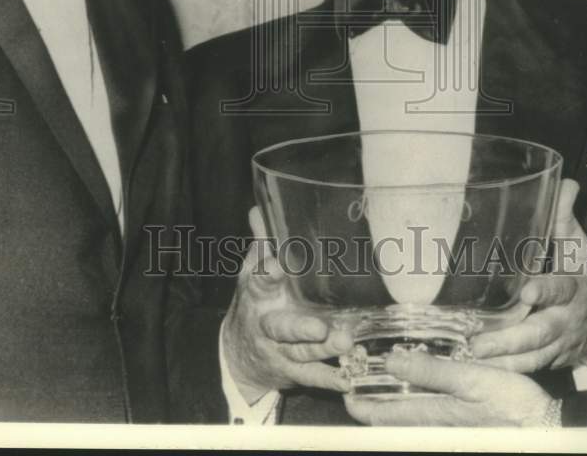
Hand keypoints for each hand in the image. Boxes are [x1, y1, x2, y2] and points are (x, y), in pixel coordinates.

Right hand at [221, 207, 352, 402]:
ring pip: (302, 353)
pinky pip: (312, 376)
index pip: (259, 280)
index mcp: (257, 295)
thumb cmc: (254, 303)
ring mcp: (280, 351)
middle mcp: (267, 325)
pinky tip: (348, 376)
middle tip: (319, 327)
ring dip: (323, 350)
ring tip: (346, 343)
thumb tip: (258, 209)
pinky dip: (330, 378)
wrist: (238, 355)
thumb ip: (261, 244)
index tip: (277, 265)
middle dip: (300, 328)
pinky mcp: (294, 372)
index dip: (267, 272)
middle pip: (282, 327)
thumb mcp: (251, 274)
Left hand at [344, 352, 553, 426]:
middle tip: (351, 378)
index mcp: (432, 416)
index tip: (340, 386)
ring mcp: (447, 426)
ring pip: (407, 415)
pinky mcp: (460, 423)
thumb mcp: (470, 380)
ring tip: (373, 379)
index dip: (358, 403)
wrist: (545, 427)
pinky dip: (410, 400)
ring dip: (388, 399)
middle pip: (391, 417)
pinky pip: (425, 413)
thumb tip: (391, 360)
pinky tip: (412, 384)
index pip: (383, 414)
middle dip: (369, 400)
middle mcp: (435, 426)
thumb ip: (430, 371)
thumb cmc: (512, 404)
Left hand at [471, 179, 586, 373]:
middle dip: (511, 339)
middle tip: (479, 341)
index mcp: (572, 288)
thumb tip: (566, 183)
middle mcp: (564, 320)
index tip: (527, 293)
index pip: (559, 289)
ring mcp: (556, 344)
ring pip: (531, 355)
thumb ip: (564, 218)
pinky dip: (505, 371)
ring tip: (471, 356)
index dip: (545, 291)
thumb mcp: (578, 248)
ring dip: (502, 359)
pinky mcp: (548, 359)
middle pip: (539, 332)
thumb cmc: (583, 278)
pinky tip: (478, 369)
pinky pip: (526, 369)